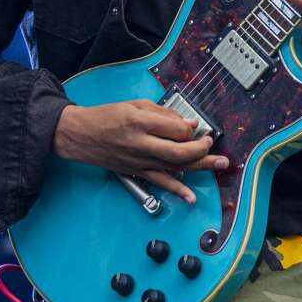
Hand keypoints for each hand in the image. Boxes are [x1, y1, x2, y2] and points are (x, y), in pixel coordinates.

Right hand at [52, 99, 228, 203]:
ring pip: (174, 167)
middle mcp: (140, 143)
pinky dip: (177, 189)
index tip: (197, 126)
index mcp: (140, 121)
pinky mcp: (136, 171)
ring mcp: (138, 161)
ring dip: (200, 167)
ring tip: (220, 165)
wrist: (80, 134)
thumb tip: (188, 123)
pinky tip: (191, 196)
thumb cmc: (107, 116)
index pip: (176, 129)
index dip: (191, 128)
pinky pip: (159, 182)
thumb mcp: (135, 104)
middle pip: (179, 151)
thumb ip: (163, 113)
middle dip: (202, 150)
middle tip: (214, 146)